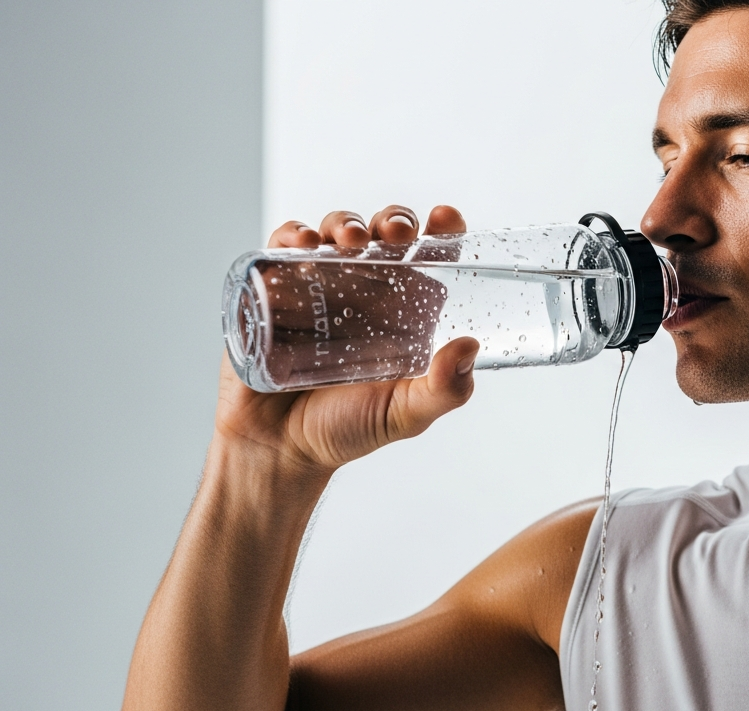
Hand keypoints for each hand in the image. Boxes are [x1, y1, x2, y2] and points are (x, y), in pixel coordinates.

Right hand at [215, 204, 476, 470]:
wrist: (276, 450)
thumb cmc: (345, 430)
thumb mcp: (406, 414)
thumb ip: (444, 389)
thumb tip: (470, 346)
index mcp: (403, 311)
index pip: (429, 258)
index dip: (441, 231)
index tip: (445, 218)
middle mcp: (364, 292)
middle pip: (383, 236)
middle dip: (392, 220)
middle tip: (395, 234)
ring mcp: (318, 287)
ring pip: (334, 233)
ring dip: (343, 222)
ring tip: (347, 240)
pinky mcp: (273, 290)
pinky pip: (281, 249)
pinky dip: (290, 235)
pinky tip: (300, 243)